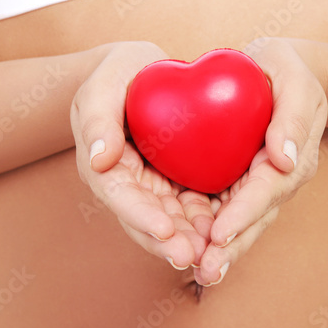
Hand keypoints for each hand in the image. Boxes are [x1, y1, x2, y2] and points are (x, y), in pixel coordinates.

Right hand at [70, 42, 214, 269]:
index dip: (140, 216)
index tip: (163, 229)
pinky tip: (229, 232)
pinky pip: (195, 206)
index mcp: (105, 167)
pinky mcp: (180, 183)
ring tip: (212, 254)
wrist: (143, 71)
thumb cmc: (117, 73)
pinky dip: (209, 221)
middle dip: (168, 241)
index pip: (120, 197)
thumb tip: (99, 160)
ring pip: (173, 221)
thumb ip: (98, 119)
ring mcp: (156, 188)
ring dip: (191, 239)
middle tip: (192, 256)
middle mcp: (129, 185)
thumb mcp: (102, 87)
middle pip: (147, 220)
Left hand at [195, 37, 327, 285]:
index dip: (243, 213)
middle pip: (255, 218)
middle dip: (231, 247)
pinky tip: (191, 257)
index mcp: (294, 155)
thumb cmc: (282, 66)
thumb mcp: (292, 74)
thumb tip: (284, 159)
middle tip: (206, 270)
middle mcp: (279, 178)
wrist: (273, 70)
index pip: (267, 189)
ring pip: (242, 225)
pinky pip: (225, 214)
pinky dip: (211, 237)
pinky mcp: (239, 185)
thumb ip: (293, 113)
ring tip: (199, 275)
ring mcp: (259, 186)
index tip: (219, 233)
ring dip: (222, 252)